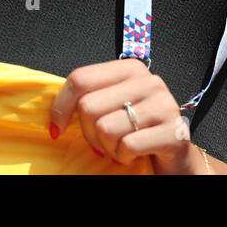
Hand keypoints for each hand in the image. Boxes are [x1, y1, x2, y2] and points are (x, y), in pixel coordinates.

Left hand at [49, 60, 201, 173]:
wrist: (174, 156)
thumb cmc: (137, 132)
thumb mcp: (113, 107)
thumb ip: (91, 98)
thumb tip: (53, 111)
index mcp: (131, 69)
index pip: (81, 78)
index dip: (61, 107)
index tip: (57, 130)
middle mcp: (149, 81)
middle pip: (89, 106)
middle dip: (89, 134)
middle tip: (103, 143)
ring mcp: (164, 104)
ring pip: (106, 128)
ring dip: (108, 148)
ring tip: (121, 148)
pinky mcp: (174, 131)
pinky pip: (128, 146)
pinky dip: (124, 157)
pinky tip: (134, 155)